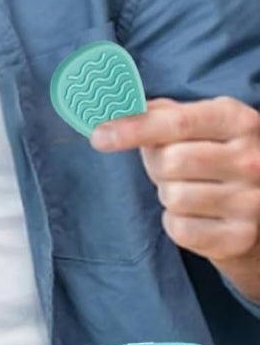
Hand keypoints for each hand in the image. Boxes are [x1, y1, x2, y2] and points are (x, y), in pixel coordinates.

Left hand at [92, 97, 259, 303]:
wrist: (258, 204)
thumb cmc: (213, 154)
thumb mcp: (198, 122)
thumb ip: (158, 112)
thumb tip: (115, 108)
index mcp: (238, 121)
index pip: (177, 122)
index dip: (134, 128)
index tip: (99, 136)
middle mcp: (251, 159)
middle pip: (169, 161)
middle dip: (156, 164)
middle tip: (170, 166)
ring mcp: (251, 201)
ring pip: (173, 197)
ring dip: (168, 193)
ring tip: (189, 188)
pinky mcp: (241, 236)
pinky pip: (180, 229)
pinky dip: (176, 222)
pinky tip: (196, 214)